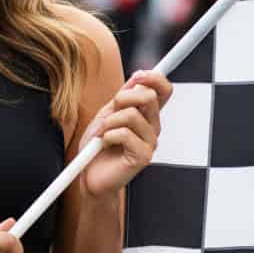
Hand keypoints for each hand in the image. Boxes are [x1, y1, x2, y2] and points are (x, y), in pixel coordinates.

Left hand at [79, 70, 172, 198]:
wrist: (90, 176)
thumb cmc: (97, 147)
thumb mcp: (106, 115)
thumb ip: (122, 98)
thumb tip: (136, 78)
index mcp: (147, 115)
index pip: (164, 90)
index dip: (155, 78)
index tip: (137, 75)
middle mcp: (153, 127)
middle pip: (149, 97)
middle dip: (122, 98)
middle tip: (109, 112)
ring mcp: (150, 143)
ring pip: (132, 115)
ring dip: (109, 122)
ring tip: (102, 134)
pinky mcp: (143, 157)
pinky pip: (124, 134)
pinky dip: (107, 136)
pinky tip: (104, 144)